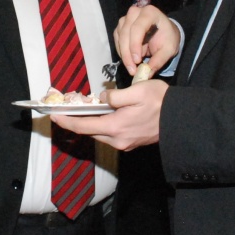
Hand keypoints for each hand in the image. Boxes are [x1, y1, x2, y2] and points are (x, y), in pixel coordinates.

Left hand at [50, 79, 166, 150]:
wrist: (181, 120)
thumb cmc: (160, 102)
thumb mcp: (136, 91)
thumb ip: (115, 96)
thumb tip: (103, 99)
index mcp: (116, 127)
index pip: (83, 126)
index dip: (66, 121)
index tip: (53, 116)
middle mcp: (117, 140)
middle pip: (89, 132)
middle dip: (75, 121)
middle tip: (65, 110)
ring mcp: (125, 143)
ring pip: (99, 134)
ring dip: (89, 124)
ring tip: (82, 110)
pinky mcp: (131, 143)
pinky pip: (110, 135)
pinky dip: (101, 126)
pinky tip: (101, 116)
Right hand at [114, 5, 179, 76]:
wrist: (164, 32)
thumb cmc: (167, 38)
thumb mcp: (168, 50)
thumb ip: (158, 61)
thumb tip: (146, 73)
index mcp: (149, 13)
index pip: (137, 28)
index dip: (135, 45)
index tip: (137, 61)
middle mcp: (135, 12)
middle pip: (125, 33)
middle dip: (127, 54)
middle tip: (132, 70)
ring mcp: (125, 19)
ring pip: (120, 38)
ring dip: (124, 55)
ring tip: (133, 67)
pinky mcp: (120, 27)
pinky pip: (117, 41)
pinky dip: (122, 53)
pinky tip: (129, 60)